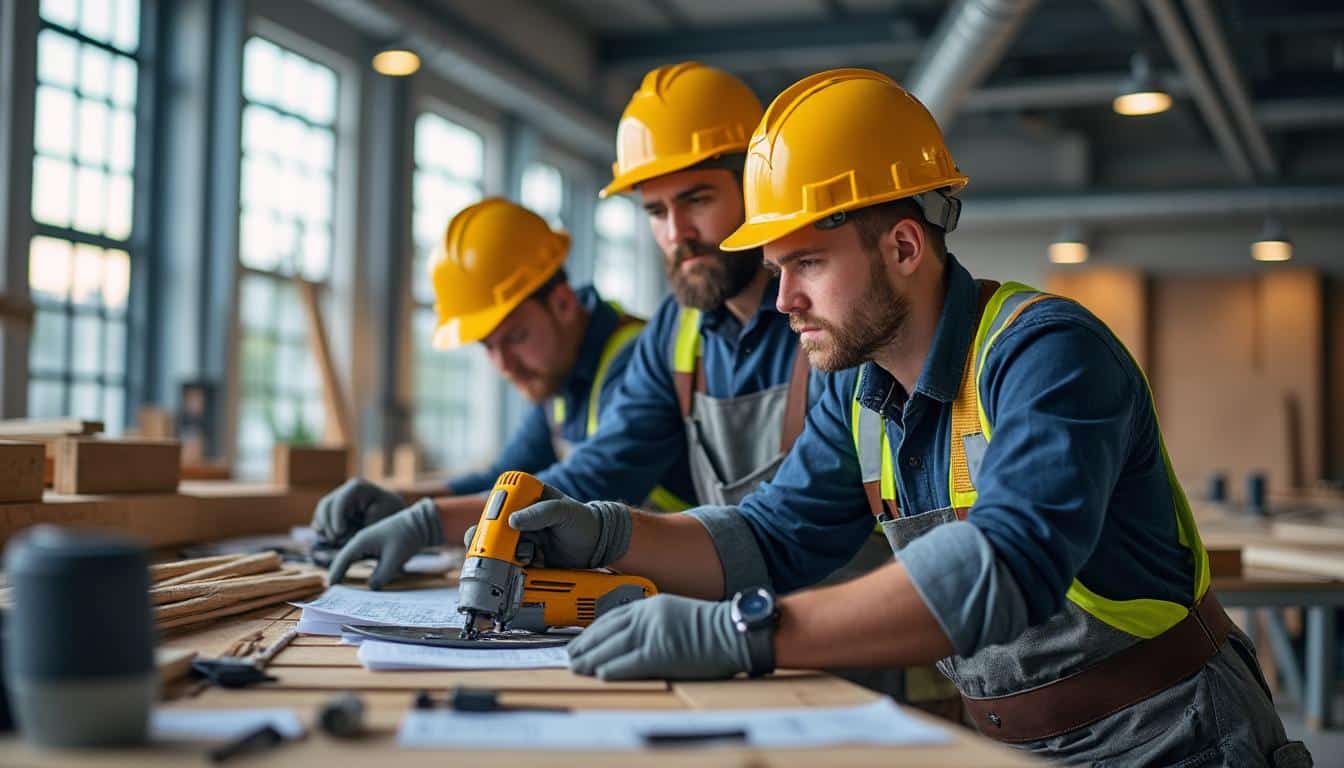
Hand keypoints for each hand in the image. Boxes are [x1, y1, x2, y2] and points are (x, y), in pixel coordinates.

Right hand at [311, 479, 405, 544]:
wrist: (402, 521)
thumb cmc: (393, 522)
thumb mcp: (380, 526)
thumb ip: (360, 534)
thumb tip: (341, 544)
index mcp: (358, 488)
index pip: (340, 500)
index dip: (336, 517)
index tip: (341, 533)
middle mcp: (346, 491)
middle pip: (325, 506)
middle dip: (328, 525)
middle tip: (336, 541)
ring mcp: (339, 500)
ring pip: (321, 514)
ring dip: (325, 530)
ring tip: (337, 542)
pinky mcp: (336, 513)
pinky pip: (322, 522)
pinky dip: (325, 532)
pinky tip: (335, 541)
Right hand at [326, 498, 443, 588]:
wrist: (420, 523)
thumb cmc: (407, 537)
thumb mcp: (395, 559)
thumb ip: (382, 575)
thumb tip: (370, 587)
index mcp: (361, 541)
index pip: (343, 559)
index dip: (336, 574)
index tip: (330, 587)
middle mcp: (361, 540)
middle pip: (344, 558)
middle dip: (338, 573)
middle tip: (333, 591)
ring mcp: (368, 541)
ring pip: (352, 557)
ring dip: (346, 569)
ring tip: (343, 587)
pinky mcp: (375, 544)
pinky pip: (361, 556)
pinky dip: (357, 566)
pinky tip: (361, 577)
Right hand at [462, 484, 631, 569]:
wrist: (597, 545)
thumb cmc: (583, 520)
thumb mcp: (564, 511)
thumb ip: (540, 513)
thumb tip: (512, 520)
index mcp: (524, 498)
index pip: (496, 505)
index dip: (489, 519)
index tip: (492, 531)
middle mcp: (518, 518)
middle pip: (489, 531)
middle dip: (491, 544)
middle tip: (507, 550)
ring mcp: (521, 539)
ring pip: (498, 551)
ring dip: (508, 558)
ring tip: (531, 556)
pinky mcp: (525, 558)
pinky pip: (512, 565)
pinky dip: (517, 568)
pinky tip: (536, 565)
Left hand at [566, 594, 750, 679]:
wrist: (734, 630)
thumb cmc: (712, 627)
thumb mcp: (677, 614)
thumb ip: (654, 622)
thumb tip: (632, 638)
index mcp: (652, 604)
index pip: (612, 617)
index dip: (592, 631)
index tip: (580, 640)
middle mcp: (649, 615)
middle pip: (607, 631)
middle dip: (585, 645)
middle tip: (570, 656)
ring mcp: (654, 633)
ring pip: (613, 647)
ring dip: (592, 658)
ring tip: (577, 668)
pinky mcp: (661, 653)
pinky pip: (630, 663)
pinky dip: (612, 669)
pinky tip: (600, 674)